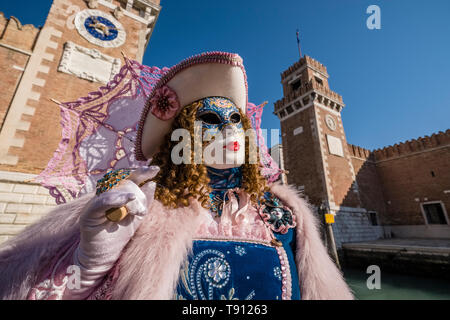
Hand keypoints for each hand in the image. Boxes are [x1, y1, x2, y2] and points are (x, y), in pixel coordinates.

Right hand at [65, 167, 155, 298]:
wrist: (102, 258)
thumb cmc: (118, 237)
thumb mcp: (136, 218)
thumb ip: (144, 202)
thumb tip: (152, 183)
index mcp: (116, 194)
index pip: (128, 178)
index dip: (141, 172)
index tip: (156, 170)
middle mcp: (104, 195)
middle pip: (122, 182)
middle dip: (137, 192)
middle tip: (143, 209)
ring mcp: (95, 202)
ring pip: (114, 190)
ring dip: (130, 198)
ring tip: (139, 212)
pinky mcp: (89, 213)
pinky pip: (101, 201)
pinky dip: (115, 199)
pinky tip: (127, 199)